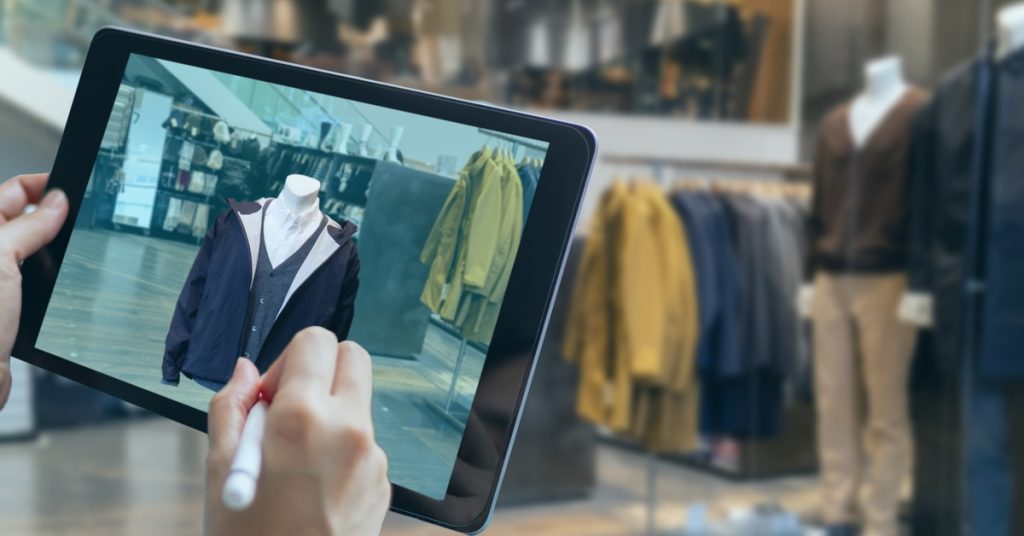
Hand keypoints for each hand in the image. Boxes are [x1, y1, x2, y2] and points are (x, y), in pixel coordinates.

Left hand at [0, 174, 67, 408]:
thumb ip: (29, 226)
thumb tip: (57, 200)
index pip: (12, 193)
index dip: (42, 185)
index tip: (72, 185)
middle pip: (26, 221)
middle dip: (55, 220)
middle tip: (83, 220)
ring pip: (36, 255)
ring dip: (56, 256)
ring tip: (76, 256)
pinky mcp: (9, 308)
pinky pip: (39, 285)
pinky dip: (55, 284)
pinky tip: (65, 287)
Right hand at [206, 328, 389, 535]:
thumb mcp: (219, 469)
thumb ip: (232, 406)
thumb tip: (246, 370)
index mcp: (302, 418)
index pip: (315, 341)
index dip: (288, 359)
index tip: (271, 391)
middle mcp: (347, 429)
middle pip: (352, 357)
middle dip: (321, 370)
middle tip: (290, 407)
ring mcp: (373, 456)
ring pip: (359, 402)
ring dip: (332, 412)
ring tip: (296, 459)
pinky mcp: (385, 481)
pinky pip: (366, 442)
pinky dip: (343, 448)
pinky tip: (314, 485)